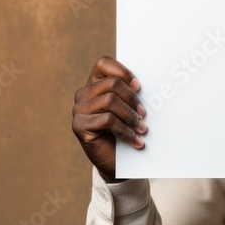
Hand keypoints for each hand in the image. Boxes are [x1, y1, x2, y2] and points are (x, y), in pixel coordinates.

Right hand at [71, 56, 145, 179]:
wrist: (114, 161)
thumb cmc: (123, 131)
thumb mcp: (128, 109)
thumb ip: (130, 94)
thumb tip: (146, 86)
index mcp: (94, 84)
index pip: (103, 63)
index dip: (123, 72)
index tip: (139, 87)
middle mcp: (83, 94)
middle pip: (112, 83)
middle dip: (132, 98)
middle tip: (143, 114)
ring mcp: (79, 110)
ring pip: (110, 100)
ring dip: (131, 116)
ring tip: (141, 128)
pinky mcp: (79, 126)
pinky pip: (107, 120)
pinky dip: (126, 130)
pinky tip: (135, 140)